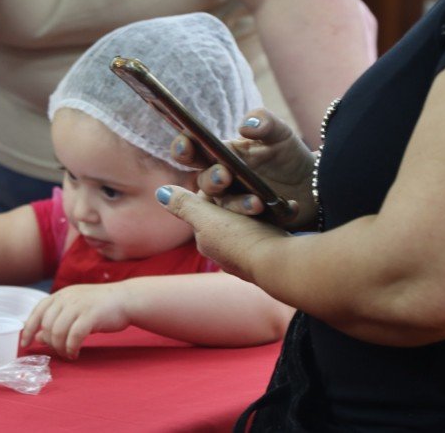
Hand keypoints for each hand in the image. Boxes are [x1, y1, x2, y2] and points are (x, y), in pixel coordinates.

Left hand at [20, 283, 131, 359]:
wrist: (126, 299)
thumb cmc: (99, 307)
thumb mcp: (75, 311)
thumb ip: (56, 322)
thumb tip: (38, 337)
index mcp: (61, 295)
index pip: (38, 311)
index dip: (29, 328)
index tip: (25, 343)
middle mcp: (67, 298)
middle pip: (47, 325)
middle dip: (50, 343)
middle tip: (59, 351)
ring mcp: (79, 305)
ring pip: (58, 331)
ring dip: (60, 347)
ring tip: (68, 354)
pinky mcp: (91, 315)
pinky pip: (74, 336)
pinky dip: (71, 348)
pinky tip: (75, 353)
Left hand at [156, 186, 287, 282]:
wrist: (281, 267)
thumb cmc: (241, 241)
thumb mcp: (208, 219)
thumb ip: (185, 206)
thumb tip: (160, 193)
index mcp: (207, 242)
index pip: (206, 210)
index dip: (216, 191)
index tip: (227, 177)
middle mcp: (225, 252)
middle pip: (229, 216)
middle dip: (240, 201)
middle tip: (253, 191)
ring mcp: (248, 256)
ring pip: (251, 222)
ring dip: (260, 210)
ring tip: (269, 201)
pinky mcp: (271, 256)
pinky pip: (271, 231)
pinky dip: (277, 220)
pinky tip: (285, 211)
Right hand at [172, 108, 316, 228]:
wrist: (315, 184)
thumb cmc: (289, 155)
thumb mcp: (281, 133)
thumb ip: (264, 121)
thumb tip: (244, 127)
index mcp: (221, 154)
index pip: (192, 150)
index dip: (183, 147)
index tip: (187, 146)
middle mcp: (221, 178)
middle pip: (203, 181)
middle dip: (211, 179)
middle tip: (225, 176)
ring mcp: (233, 201)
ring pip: (224, 205)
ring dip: (237, 203)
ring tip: (257, 202)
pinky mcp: (248, 221)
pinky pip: (247, 223)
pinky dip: (262, 216)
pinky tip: (278, 208)